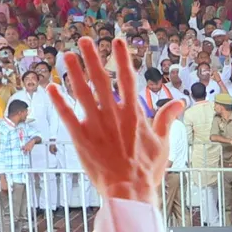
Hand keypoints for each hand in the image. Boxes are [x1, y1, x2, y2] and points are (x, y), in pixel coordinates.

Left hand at [51, 37, 179, 202]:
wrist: (129, 191)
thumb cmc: (147, 170)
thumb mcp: (163, 143)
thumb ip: (167, 119)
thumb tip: (180, 102)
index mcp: (134, 114)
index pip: (127, 79)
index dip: (121, 58)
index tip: (116, 41)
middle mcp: (113, 115)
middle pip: (101, 80)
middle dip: (92, 58)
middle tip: (84, 40)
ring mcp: (96, 126)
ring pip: (82, 94)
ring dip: (74, 73)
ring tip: (66, 56)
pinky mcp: (81, 139)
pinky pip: (67, 116)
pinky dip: (59, 102)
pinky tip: (51, 87)